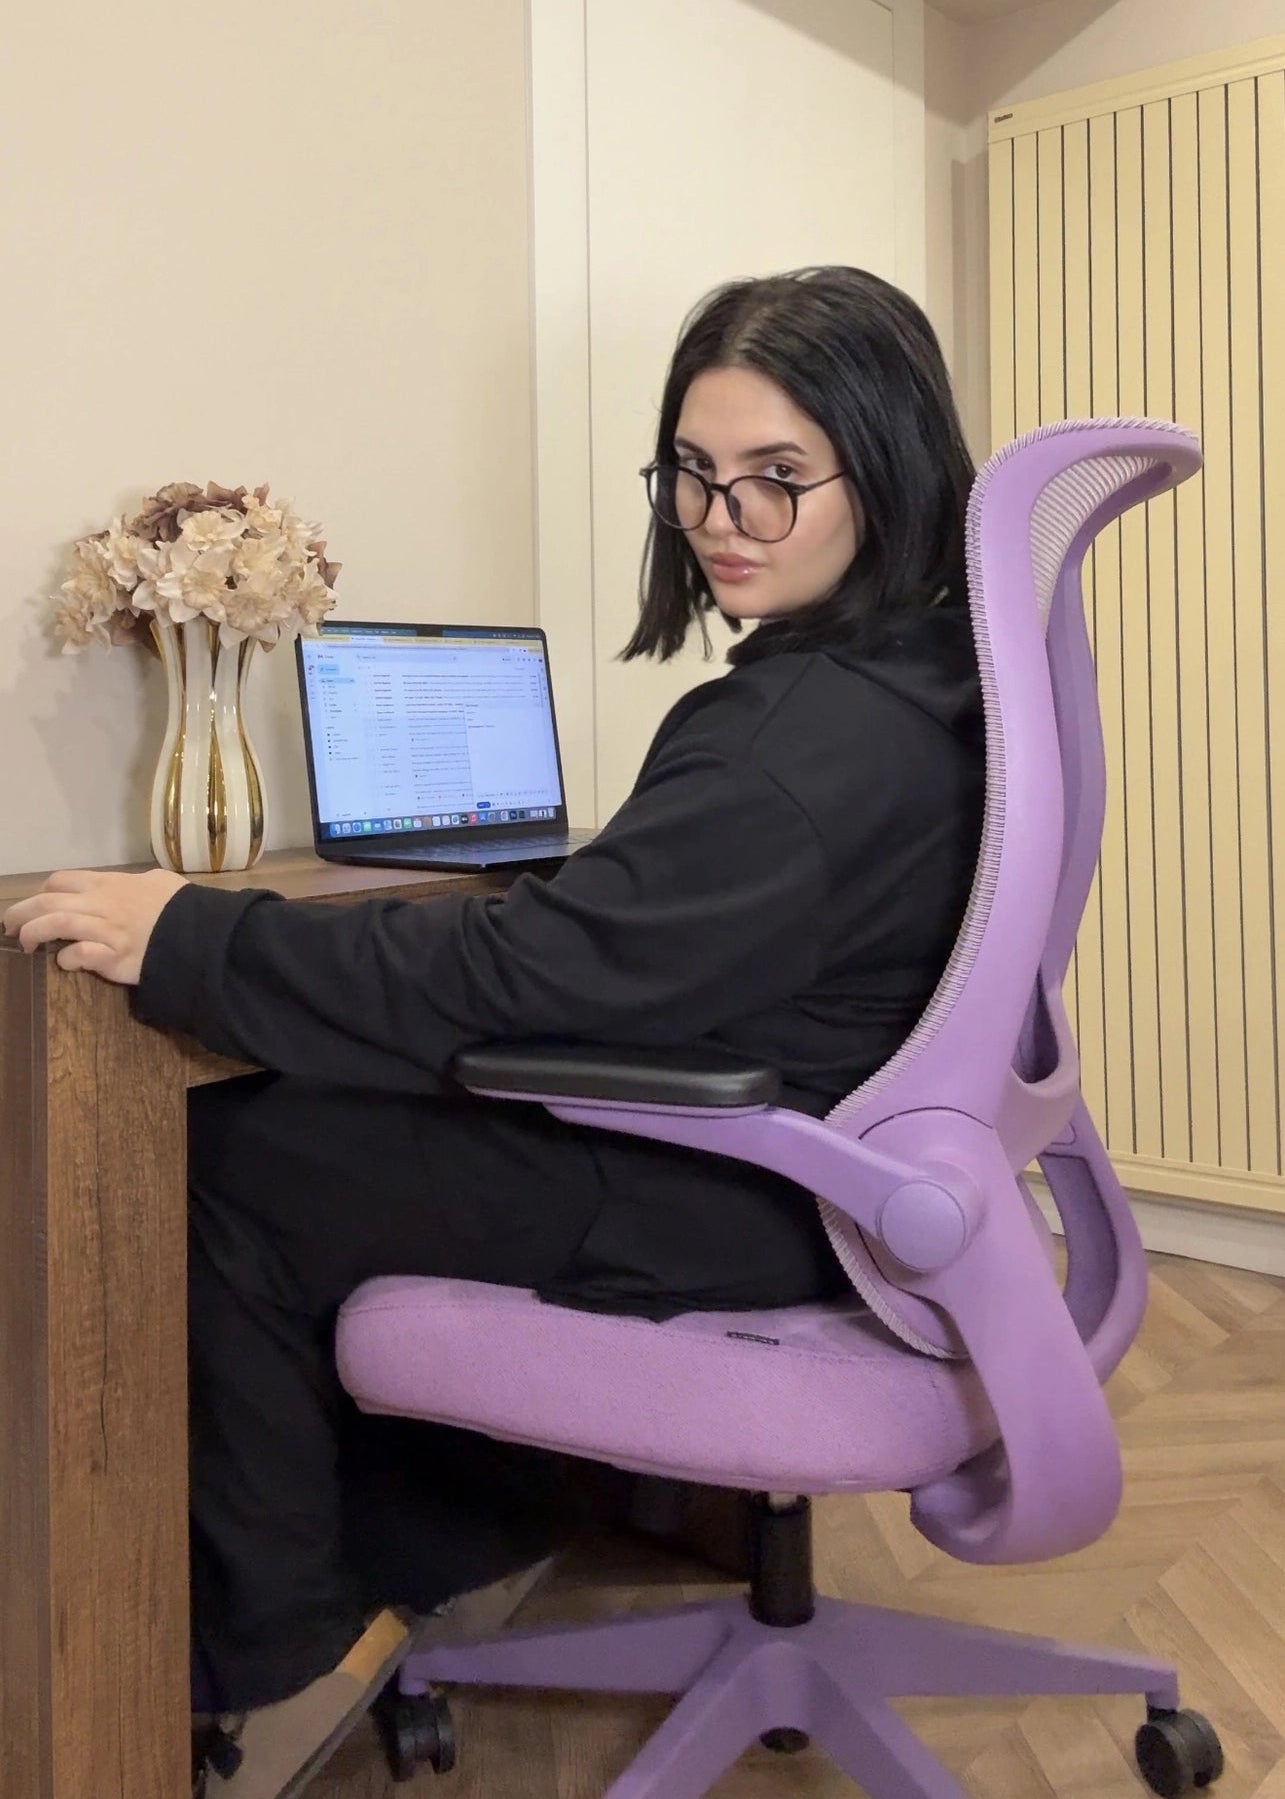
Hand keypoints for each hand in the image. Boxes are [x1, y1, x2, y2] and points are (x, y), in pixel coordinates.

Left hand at [1, 868, 187, 983]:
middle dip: (20, 913)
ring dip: (33, 934)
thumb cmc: (182, 907)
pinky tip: (65, 963)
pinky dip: (67, 958)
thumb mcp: (161, 882)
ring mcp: (106, 930)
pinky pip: (79, 954)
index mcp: (110, 884)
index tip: (38, 905)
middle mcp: (102, 904)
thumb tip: (139, 883)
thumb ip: (141, 882)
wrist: (201, 933)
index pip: (62, 881)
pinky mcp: (114, 956)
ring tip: (24, 945)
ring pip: (55, 923)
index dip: (42, 893)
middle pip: (48, 901)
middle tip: (9, 927)